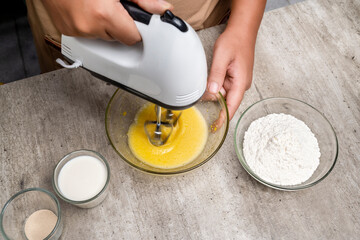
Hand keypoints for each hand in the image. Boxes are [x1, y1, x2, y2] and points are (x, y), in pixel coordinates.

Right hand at [41, 0, 172, 44]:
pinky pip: (87, 34)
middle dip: (119, 25)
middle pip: (118, 38)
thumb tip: (161, 9)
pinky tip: (86, 10)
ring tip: (97, 6)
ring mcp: (75, 30)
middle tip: (112, 7)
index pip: (133, 38)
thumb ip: (142, 0)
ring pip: (102, 37)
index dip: (136, 29)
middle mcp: (88, 26)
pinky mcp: (67, 31)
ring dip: (104, 26)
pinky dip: (90, 25)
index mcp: (104, 14)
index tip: (134, 21)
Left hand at [207, 28, 254, 120]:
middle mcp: (241, 85)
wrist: (242, 31)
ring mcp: (238, 82)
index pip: (232, 106)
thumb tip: (212, 92)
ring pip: (223, 94)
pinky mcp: (234, 78)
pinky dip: (216, 87)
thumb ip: (216, 75)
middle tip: (201, 102)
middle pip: (226, 101)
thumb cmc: (235, 42)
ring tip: (207, 84)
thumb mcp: (222, 57)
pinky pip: (224, 87)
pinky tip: (210, 81)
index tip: (216, 128)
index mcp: (241, 83)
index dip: (224, 118)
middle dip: (214, 103)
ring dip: (214, 92)